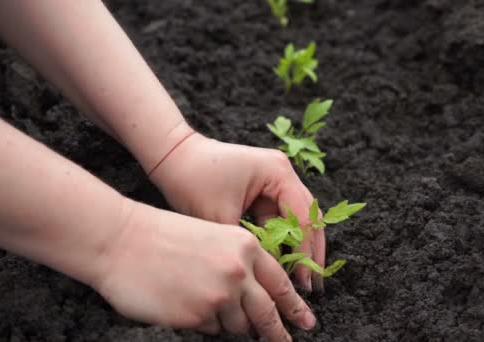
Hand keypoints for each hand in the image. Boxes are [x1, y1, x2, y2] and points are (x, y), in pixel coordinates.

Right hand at [94, 201, 315, 339]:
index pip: (280, 283)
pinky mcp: (197, 316)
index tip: (308, 321)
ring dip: (229, 322)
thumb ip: (239, 264)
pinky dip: (203, 323)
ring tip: (203, 300)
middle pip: (267, 313)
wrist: (123, 240)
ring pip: (238, 325)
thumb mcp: (213, 236)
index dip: (295, 306)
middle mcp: (238, 272)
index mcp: (245, 246)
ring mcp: (219, 296)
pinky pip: (210, 330)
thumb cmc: (164, 236)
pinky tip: (185, 303)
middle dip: (278, 333)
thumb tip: (255, 298)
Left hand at [149, 133, 325, 290]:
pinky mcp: (264, 189)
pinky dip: (280, 240)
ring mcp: (275, 179)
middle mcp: (283, 172)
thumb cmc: (193, 181)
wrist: (170, 156)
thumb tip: (269, 276)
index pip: (302, 217)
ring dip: (297, 247)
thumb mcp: (221, 218)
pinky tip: (281, 264)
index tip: (304, 282)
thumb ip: (249, 246)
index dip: (305, 252)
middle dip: (310, 251)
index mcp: (278, 172)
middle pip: (308, 217)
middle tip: (313, 285)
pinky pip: (279, 218)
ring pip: (296, 219)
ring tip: (301, 279)